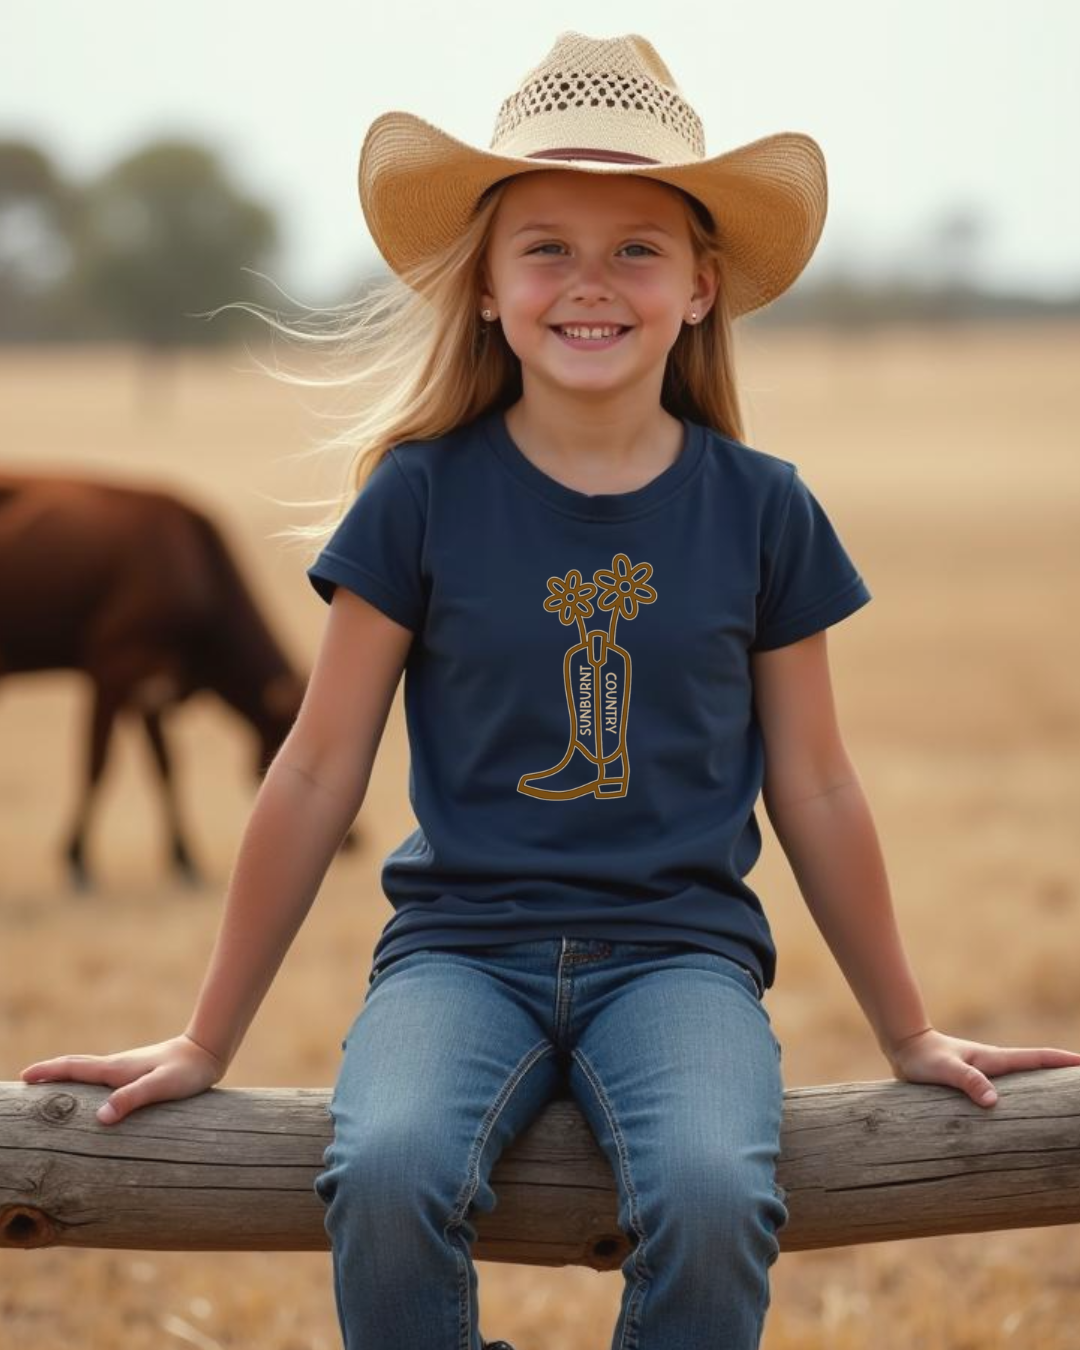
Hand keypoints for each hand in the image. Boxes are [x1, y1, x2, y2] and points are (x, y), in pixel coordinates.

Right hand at [20, 1033, 225, 1125]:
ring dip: (66, 1078)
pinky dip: (86, 1083)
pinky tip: (91, 1095)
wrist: (208, 1052)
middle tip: (26, 1083)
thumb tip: (100, 1116)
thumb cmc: (187, 1072)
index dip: (48, 1072)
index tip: (23, 1077)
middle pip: (76, 1068)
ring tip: (48, 1091)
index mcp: (116, 1068)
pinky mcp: (137, 1074)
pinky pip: (103, 1079)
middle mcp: (117, 1066)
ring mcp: (127, 1069)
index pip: (74, 1068)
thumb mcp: (161, 1086)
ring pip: (88, 1073)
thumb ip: (132, 1098)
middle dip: (49, 1074)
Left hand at [886, 1026, 1079, 1107]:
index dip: (1063, 1061)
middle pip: (1037, 1070)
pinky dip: (1019, 1100)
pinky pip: (1005, 1094)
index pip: (1036, 1058)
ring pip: (1023, 1084)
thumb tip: (993, 1102)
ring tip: (1063, 1107)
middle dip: (1062, 1076)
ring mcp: (986, 1076)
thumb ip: (967, 1080)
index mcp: (995, 1059)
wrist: (905, 1048)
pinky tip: (1021, 1116)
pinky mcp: (974, 1086)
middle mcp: (995, 1067)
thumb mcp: (945, 1070)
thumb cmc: (924, 1058)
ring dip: (1043, 1089)